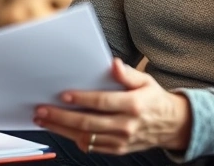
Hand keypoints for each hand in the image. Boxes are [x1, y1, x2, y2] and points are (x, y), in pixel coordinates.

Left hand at [33, 59, 190, 154]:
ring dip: (61, 129)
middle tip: (41, 109)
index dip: (82, 99)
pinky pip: (92, 146)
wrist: (172, 125)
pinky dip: (74, 139)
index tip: (63, 95)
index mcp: (134, 105)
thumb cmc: (153, 98)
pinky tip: (60, 129)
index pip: (103, 102)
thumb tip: (113, 63)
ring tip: (43, 119)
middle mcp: (127, 125)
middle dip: (61, 116)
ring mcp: (122, 140)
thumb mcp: (145, 80)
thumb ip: (128, 73)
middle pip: (89, 122)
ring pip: (86, 136)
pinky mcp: (118, 149)